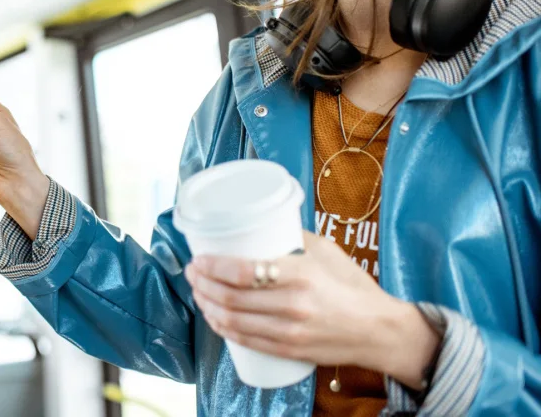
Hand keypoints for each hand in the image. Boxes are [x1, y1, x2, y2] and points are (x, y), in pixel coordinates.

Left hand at [184, 231, 439, 385]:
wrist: (380, 330)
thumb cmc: (352, 285)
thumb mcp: (326, 251)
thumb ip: (293, 237)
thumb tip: (260, 222)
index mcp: (301, 275)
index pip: (244, 271)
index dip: (212, 266)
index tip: (198, 259)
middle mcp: (293, 305)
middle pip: (231, 297)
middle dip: (202, 284)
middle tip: (192, 272)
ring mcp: (289, 331)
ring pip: (233, 320)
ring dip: (207, 306)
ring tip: (197, 292)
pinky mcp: (289, 349)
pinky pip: (246, 340)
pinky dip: (223, 329)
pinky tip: (213, 317)